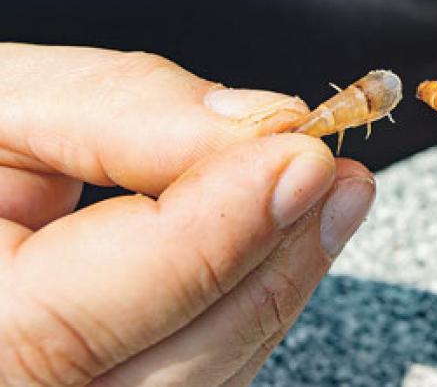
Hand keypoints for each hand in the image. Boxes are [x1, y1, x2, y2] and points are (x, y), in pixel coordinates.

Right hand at [0, 44, 374, 384]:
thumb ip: (109, 108)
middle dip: (268, 264)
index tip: (299, 156)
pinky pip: (192, 376)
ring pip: (196, 384)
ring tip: (324, 199)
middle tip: (333, 174)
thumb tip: (252, 121)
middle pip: (164, 373)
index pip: (71, 323)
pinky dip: (240, 309)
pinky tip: (275, 245)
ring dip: (273, 286)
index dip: (207, 237)